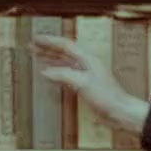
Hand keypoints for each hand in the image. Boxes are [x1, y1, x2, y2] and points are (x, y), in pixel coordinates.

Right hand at [30, 34, 149, 133]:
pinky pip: (67, 74)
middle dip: (47, 48)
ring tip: (36, 56)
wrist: (120, 112)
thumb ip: (63, 75)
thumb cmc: (105, 96)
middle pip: (64, 52)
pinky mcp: (85, 86)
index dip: (50, 41)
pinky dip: (56, 72)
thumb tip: (44, 71)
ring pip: (64, 62)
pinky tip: (48, 74)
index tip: (35, 38)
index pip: (65, 45)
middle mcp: (86, 64)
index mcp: (88, 59)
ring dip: (50, 59)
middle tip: (31, 46)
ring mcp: (86, 75)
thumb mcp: (82, 83)